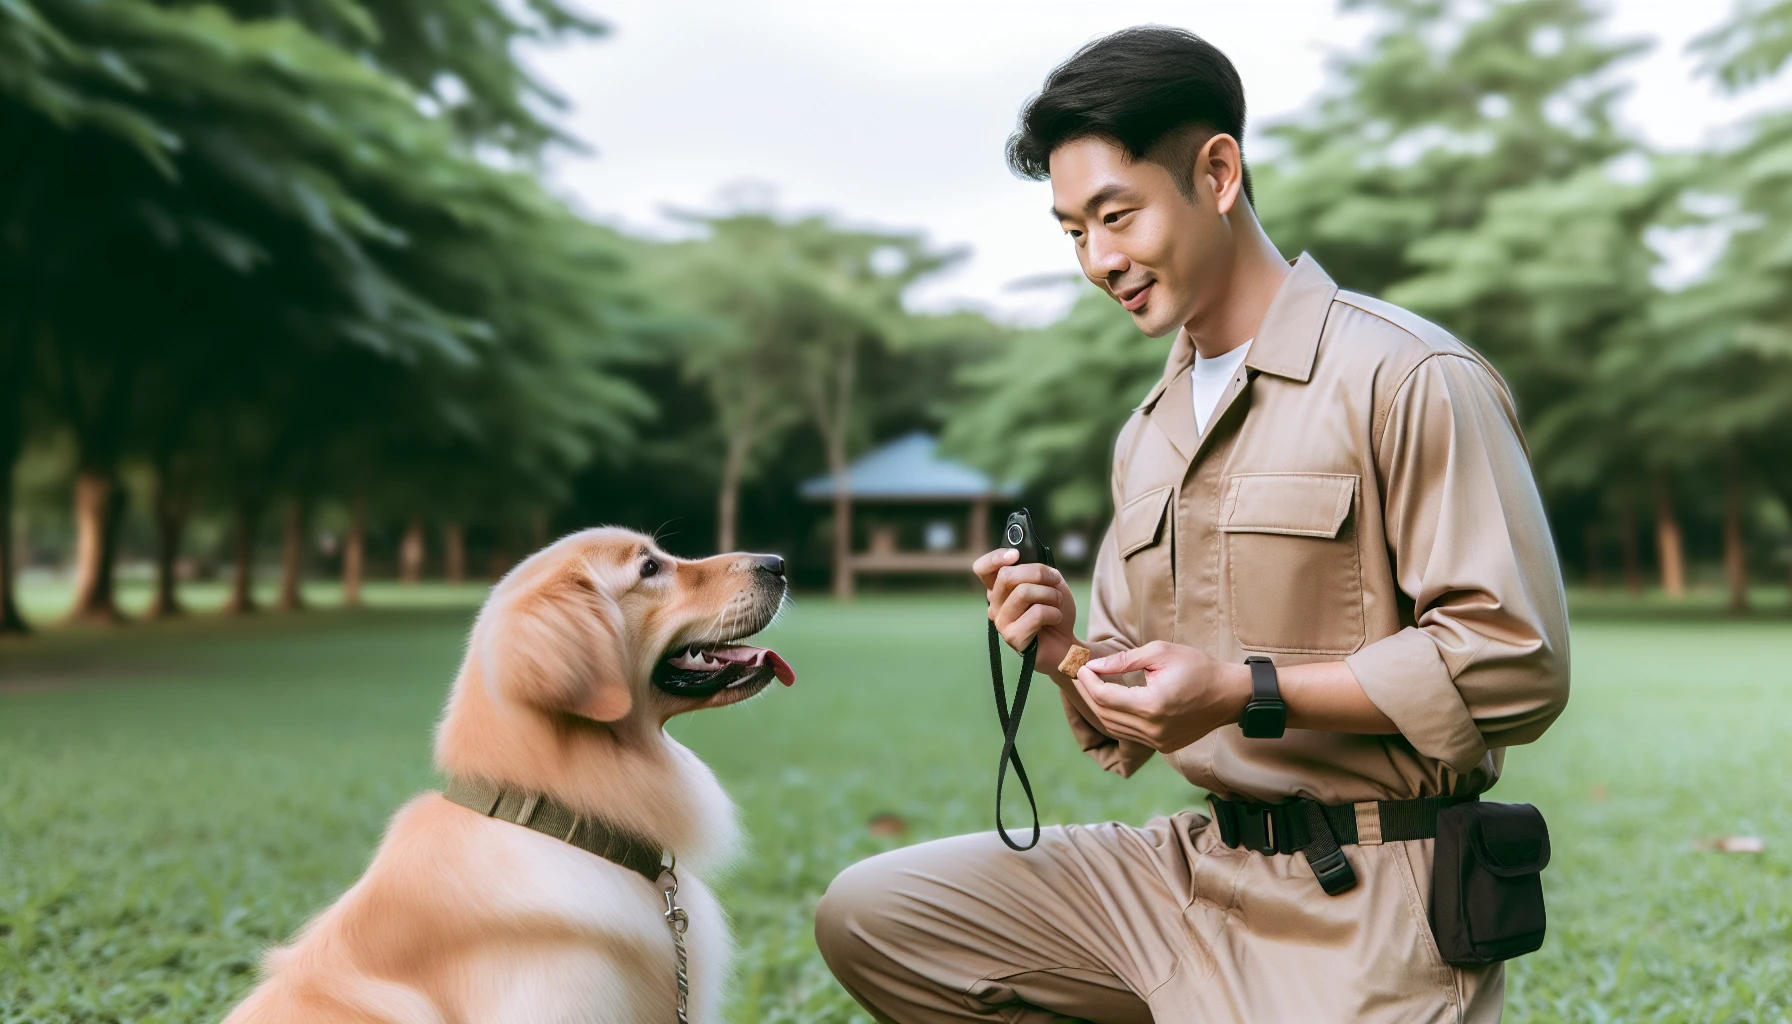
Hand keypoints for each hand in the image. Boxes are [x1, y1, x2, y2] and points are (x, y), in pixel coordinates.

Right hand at [972, 547, 1078, 670]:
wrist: (1066, 643)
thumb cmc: (1055, 611)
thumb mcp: (1049, 583)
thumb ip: (1035, 570)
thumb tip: (1025, 556)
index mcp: (1000, 589)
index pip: (982, 568)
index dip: (995, 558)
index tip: (1016, 554)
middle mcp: (995, 605)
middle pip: (1007, 575)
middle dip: (1038, 573)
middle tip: (1055, 580)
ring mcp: (1001, 622)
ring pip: (1023, 592)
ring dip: (1051, 594)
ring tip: (1058, 602)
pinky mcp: (1012, 637)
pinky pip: (1036, 613)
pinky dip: (1054, 612)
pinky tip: (1056, 619)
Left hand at [1071, 641, 1253, 752]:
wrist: (1229, 694)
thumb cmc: (1197, 667)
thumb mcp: (1160, 653)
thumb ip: (1123, 661)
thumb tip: (1094, 666)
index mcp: (1151, 706)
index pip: (1105, 697)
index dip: (1088, 681)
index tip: (1082, 666)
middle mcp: (1152, 731)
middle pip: (1105, 715)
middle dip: (1088, 695)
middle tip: (1079, 676)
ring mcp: (1158, 743)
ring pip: (1114, 729)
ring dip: (1099, 709)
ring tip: (1090, 688)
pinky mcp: (1163, 747)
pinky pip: (1129, 735)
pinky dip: (1115, 719)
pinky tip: (1111, 702)